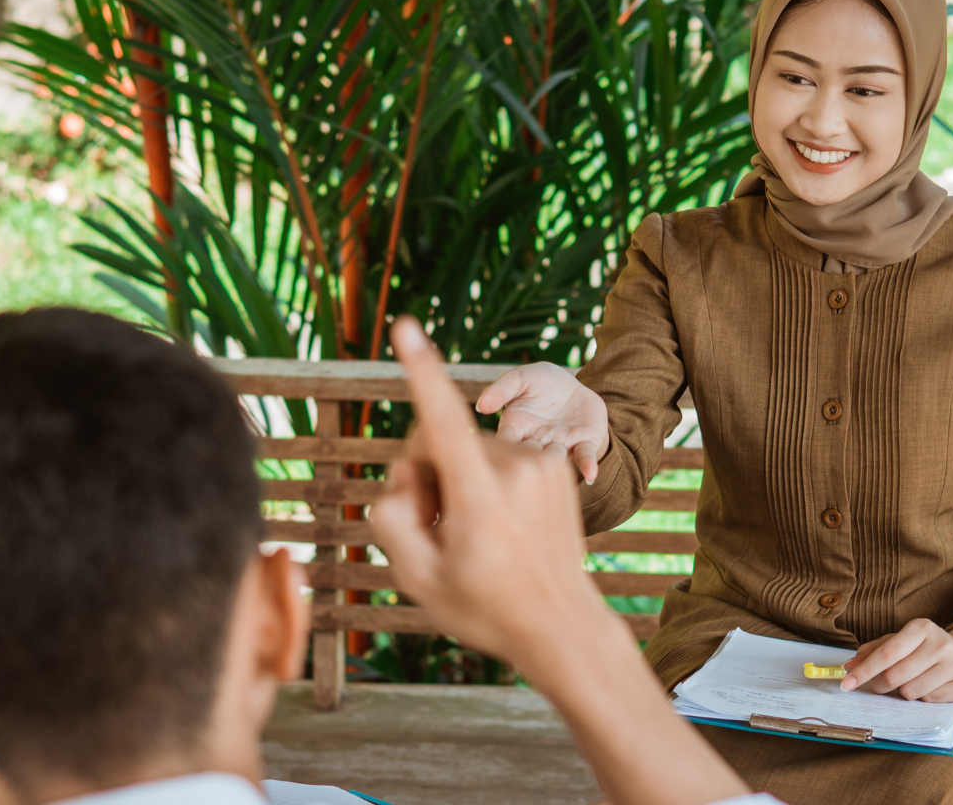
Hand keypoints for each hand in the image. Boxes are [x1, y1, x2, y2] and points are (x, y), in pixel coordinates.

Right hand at [374, 321, 612, 667]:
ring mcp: (541, 464)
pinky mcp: (556, 465)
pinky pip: (498, 455)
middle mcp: (516, 471)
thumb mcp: (416, 579)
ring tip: (473, 531)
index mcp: (481, 499)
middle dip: (427, 473)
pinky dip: (487, 478)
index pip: (443, 423)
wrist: (561, 624)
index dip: (422, 372)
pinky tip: (497, 522)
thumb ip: (391, 517)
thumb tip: (405, 474)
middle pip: (442, 440)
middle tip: (435, 526)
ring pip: (470, 447)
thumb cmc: (484, 606)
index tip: (407, 328)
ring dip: (458, 477)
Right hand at [475, 362, 612, 482]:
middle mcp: (535, 444)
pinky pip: (584, 458)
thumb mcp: (520, 378)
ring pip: (556, 461)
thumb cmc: (540, 383)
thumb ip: (501, 389)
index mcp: (514, 431)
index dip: (499, 454)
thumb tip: (481, 406)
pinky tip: (590, 475)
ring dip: (555, 462)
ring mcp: (559, 447)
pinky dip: (587, 466)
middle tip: (528, 455)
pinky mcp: (583, 444)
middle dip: (528, 462)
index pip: (501, 447)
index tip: (498, 456)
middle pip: (527, 461)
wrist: (573, 387)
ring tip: (557, 452)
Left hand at [841, 620, 952, 702]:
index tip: (846, 684)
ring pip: (911, 692)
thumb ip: (874, 651)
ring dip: (904, 692)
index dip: (864, 671)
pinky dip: (924, 698)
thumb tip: (849, 666)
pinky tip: (931, 686)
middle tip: (877, 686)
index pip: (887, 653)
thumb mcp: (901, 641)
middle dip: (879, 685)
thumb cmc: (925, 648)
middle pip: (895, 676)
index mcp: (921, 627)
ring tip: (913, 681)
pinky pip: (930, 701)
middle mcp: (941, 643)